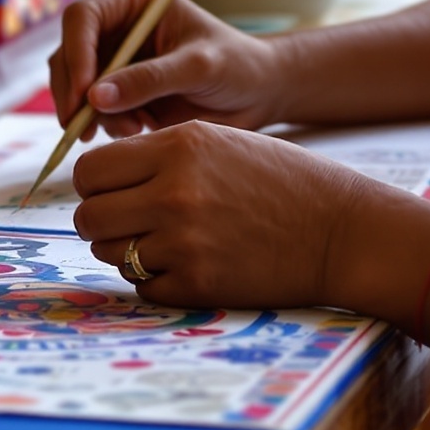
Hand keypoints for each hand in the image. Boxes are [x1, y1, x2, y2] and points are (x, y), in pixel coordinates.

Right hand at [49, 0, 287, 136]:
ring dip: (91, 112)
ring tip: (132, 128)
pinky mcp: (120, 91)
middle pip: (68, 52)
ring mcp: (116, 60)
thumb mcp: (198, 67)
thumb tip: (95, 96)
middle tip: (85, 127)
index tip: (85, 93)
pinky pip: (91, 108)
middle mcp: (119, 26)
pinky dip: (104, 124)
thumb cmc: (237, 66)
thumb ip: (149, 79)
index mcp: (136, 1)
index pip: (83, 17)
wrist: (258, 95)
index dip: (76, 53)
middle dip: (75, 91)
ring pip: (75, 84)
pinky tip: (136, 130)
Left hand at [69, 121, 391, 308]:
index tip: (111, 191)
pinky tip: (191, 264)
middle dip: (102, 222)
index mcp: (178, 147)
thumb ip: (157, 153)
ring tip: (167, 241)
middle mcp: (174, 192)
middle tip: (130, 222)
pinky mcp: (197, 284)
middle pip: (89, 216)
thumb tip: (95, 178)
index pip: (90, 170)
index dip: (95, 184)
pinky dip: (158, 281)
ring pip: (110, 254)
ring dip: (128, 251)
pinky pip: (142, 288)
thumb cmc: (279, 181)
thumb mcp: (218, 141)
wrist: (340, 231)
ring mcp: (184, 242)